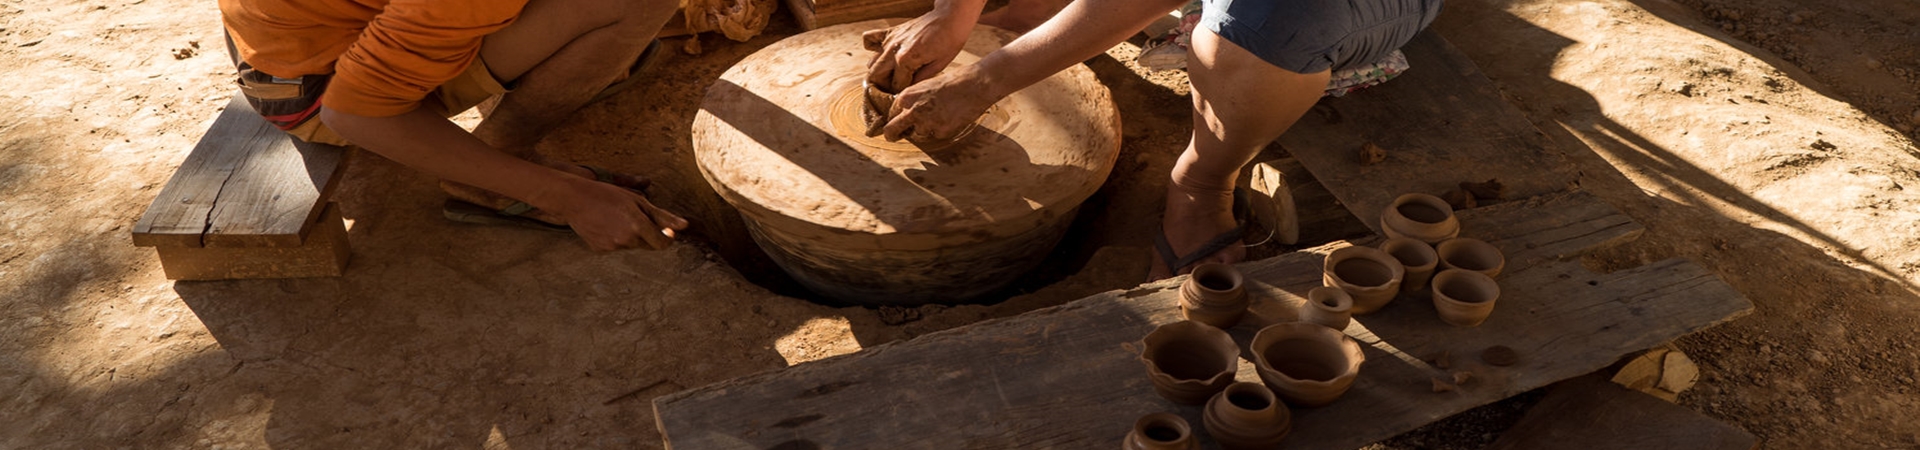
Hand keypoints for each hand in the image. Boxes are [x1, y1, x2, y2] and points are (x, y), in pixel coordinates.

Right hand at [544, 176, 689, 250]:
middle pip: (648, 245)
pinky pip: (616, 247)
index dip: (666, 238)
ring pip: (631, 246)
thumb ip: (663, 216)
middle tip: (634, 217)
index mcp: (638, 224)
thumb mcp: (638, 200)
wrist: (575, 199)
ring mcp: (612, 246)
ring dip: (631, 236)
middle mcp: (626, 239)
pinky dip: (615, 239)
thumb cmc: (609, 195)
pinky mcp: (600, 250)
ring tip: (616, 218)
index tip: (666, 231)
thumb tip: (685, 226)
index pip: (663, 243)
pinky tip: (605, 225)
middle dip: (648, 234)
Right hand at [864, 6, 978, 92]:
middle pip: (876, 77)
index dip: (900, 94)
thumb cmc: (948, 41)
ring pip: (872, 64)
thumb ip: (919, 80)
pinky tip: (883, 55)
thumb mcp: (939, 66)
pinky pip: (869, 39)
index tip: (906, 96)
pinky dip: (872, 49)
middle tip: (896, 89)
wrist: (949, 18)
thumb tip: (906, 91)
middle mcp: (893, 50)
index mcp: (905, 60)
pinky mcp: (890, 32)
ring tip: (893, 76)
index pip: (894, 86)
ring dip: (880, 73)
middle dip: (884, 87)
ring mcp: (890, 40)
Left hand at [882, 64, 1000, 141]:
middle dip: (892, 135)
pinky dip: (942, 129)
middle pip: (892, 131)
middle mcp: (913, 110)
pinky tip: (952, 116)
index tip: (897, 123)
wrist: (976, 84)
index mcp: (907, 96)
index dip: (894, 119)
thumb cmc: (954, 81)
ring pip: (918, 134)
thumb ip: (914, 99)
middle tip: (894, 137)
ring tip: (941, 115)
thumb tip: (905, 112)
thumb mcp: (927, 84)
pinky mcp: (941, 132)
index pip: (891, 114)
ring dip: (925, 130)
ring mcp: (927, 123)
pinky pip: (936, 135)